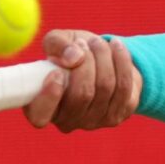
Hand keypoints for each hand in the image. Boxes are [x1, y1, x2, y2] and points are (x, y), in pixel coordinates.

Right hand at [24, 30, 142, 131]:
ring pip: (105, 87)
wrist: (101, 60)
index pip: (40, 116)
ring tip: (97, 42)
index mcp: (42, 108)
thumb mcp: (56, 42)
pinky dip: (122, 61)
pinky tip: (116, 46)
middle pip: (82, 94)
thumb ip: (57, 44)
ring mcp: (94, 121)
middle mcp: (67, 121)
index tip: (56, 72)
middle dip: (86, 62)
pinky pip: (124, 86)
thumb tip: (74, 57)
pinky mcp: (118, 115)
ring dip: (103, 57)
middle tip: (83, 43)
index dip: (48, 98)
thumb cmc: (70, 53)